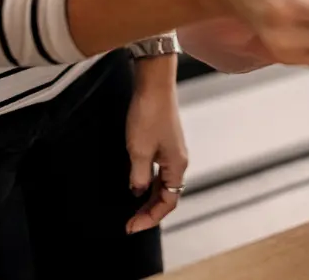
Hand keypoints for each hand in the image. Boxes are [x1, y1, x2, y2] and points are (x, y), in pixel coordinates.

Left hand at [124, 56, 186, 233]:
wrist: (154, 83)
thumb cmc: (149, 113)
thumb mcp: (139, 150)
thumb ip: (139, 176)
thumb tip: (137, 191)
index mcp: (177, 164)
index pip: (169, 201)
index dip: (151, 217)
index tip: (132, 226)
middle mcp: (178, 159)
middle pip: (168, 194)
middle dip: (150, 210)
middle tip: (130, 221)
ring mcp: (171, 149)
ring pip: (163, 182)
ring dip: (149, 197)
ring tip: (132, 207)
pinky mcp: (164, 140)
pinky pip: (159, 169)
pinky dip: (149, 181)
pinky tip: (135, 181)